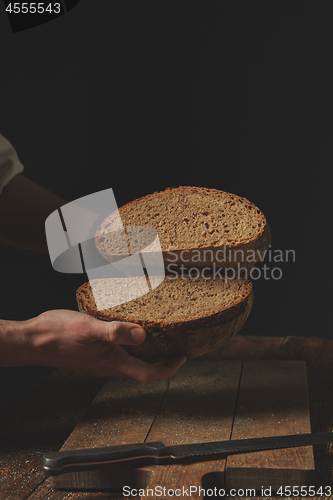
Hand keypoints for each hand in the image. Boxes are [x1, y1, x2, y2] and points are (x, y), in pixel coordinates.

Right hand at [1, 310, 185, 382]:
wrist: (33, 341)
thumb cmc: (58, 334)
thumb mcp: (88, 329)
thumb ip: (115, 333)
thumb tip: (142, 335)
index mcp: (112, 363)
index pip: (148, 374)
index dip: (168, 368)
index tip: (182, 357)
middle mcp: (108, 366)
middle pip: (143, 371)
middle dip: (162, 362)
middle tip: (175, 347)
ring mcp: (99, 362)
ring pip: (131, 365)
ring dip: (147, 356)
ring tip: (158, 339)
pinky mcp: (92, 356)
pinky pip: (118, 356)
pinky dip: (131, 349)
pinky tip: (128, 333)